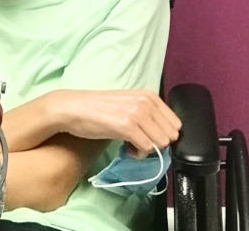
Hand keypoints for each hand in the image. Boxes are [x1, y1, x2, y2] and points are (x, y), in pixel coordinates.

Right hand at [54, 89, 181, 157]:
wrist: (72, 108)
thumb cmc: (97, 108)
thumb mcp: (128, 104)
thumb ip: (147, 114)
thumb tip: (164, 135)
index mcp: (149, 95)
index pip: (176, 123)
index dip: (162, 135)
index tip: (147, 136)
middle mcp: (146, 101)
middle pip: (171, 135)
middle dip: (157, 143)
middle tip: (138, 142)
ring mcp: (137, 113)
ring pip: (161, 143)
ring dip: (147, 150)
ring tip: (131, 145)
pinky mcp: (126, 125)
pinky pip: (146, 148)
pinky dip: (138, 154)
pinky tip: (126, 148)